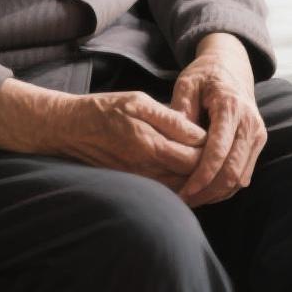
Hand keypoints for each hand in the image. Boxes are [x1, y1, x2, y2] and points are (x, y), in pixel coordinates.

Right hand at [53, 88, 206, 187]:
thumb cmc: (107, 109)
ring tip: (206, 159)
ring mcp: (140, 179)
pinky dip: (179, 183)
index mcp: (151, 144)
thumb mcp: (139, 101)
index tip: (218, 134)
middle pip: (189, 176)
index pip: (194, 157)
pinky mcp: (134, 183)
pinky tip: (185, 170)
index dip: (211, 148)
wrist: (73, 129)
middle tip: (217, 148)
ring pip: (179, 187)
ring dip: (194, 177)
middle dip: (207, 165)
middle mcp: (147, 168)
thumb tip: (197, 132)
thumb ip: (170, 118)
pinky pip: (164, 190)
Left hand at [172, 34, 266, 208]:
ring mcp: (257, 133)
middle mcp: (250, 122)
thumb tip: (171, 144)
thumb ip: (180, 111)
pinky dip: (225, 188)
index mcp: (231, 106)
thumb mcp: (186, 84)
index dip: (201, 176)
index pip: (219, 151)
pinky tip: (205, 190)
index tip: (183, 191)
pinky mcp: (257, 142)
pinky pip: (244, 175)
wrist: (231, 65)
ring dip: (216, 194)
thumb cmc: (204, 74)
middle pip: (232, 171)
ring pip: (240, 178)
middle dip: (208, 191)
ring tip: (191, 200)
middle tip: (184, 202)